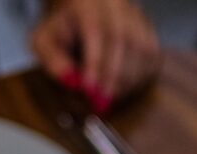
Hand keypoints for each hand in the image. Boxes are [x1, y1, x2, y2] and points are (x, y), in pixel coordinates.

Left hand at [31, 0, 160, 113]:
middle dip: (113, 75)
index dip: (96, 62)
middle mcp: (116, 4)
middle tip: (102, 100)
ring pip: (142, 46)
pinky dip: (142, 75)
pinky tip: (126, 87)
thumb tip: (72, 81)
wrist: (77, 11)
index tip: (89, 89)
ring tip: (112, 96)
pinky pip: (153, 52)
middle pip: (123, 39)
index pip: (96, 30)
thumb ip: (52, 61)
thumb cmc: (60, 28)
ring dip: (129, 78)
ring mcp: (135, 14)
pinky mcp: (147, 27)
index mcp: (87, 3)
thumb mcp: (43, 42)